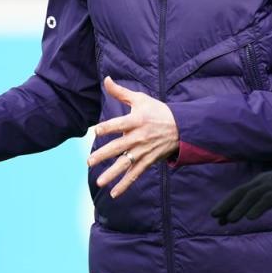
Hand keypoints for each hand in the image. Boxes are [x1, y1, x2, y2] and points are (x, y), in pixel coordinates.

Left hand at [87, 76, 178, 197]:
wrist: (181, 127)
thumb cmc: (157, 110)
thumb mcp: (140, 99)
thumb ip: (120, 92)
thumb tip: (106, 79)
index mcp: (136, 120)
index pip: (119, 124)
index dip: (107, 127)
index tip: (96, 131)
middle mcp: (139, 137)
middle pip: (119, 147)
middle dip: (104, 155)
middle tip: (90, 161)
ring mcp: (144, 151)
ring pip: (126, 164)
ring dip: (112, 174)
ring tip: (99, 182)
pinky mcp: (148, 161)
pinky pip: (135, 174)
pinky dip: (125, 184)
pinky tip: (113, 193)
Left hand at [212, 151, 271, 223]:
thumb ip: (269, 197)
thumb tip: (256, 208)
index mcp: (265, 181)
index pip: (242, 192)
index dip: (228, 202)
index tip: (217, 215)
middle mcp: (267, 180)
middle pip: (242, 192)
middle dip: (227, 204)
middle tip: (214, 216)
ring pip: (252, 196)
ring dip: (239, 208)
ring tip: (228, 220)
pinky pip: (268, 199)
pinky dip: (258, 207)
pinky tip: (250, 217)